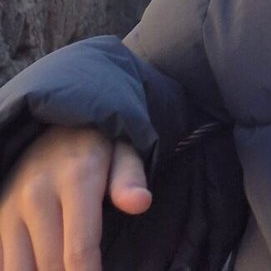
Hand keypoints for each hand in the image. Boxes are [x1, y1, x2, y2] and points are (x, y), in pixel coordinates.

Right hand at [0, 127, 149, 270]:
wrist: (52, 130)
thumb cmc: (95, 148)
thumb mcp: (123, 152)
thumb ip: (130, 178)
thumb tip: (140, 203)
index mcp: (76, 177)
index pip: (80, 250)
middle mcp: (37, 194)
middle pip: (52, 266)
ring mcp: (11, 208)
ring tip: (67, 270)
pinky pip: (5, 263)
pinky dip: (25, 269)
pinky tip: (44, 265)